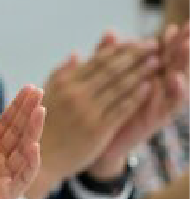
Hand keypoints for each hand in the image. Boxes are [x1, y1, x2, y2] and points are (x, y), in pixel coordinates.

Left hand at [0, 85, 44, 198]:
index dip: (5, 103)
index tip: (14, 84)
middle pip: (15, 131)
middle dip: (25, 109)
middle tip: (35, 88)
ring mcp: (2, 180)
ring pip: (23, 150)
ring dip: (33, 131)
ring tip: (40, 110)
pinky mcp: (5, 198)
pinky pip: (21, 179)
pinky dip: (29, 162)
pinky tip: (34, 146)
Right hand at [35, 34, 157, 191]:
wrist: (42, 158)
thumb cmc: (43, 124)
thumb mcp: (46, 95)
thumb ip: (61, 73)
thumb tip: (76, 54)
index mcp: (64, 83)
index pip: (97, 59)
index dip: (119, 49)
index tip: (135, 41)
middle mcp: (75, 94)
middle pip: (111, 69)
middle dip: (135, 55)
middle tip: (153, 45)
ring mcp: (87, 111)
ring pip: (119, 86)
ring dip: (140, 71)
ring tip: (157, 61)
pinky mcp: (98, 129)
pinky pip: (121, 108)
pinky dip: (136, 96)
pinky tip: (148, 87)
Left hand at [89, 23, 189, 177]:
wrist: (99, 141)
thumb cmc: (104, 106)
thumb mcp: (105, 78)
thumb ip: (108, 55)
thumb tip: (110, 31)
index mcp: (146, 75)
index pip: (161, 54)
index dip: (169, 42)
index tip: (174, 26)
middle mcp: (158, 87)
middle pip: (175, 64)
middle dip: (185, 46)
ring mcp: (159, 102)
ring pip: (178, 80)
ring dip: (184, 63)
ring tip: (188, 46)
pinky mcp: (157, 117)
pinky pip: (171, 104)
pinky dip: (175, 91)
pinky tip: (176, 78)